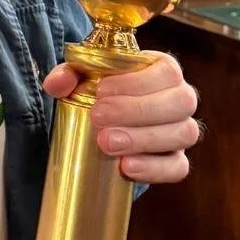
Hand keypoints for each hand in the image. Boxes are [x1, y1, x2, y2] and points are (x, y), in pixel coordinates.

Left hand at [43, 52, 198, 184]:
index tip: (102, 90)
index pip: (167, 71)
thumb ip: (68, 74)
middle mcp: (181, 99)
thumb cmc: (100, 94)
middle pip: (180, 102)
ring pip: (183, 133)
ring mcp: (181, 131)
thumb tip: (56, 84)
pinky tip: (125, 167)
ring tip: (107, 143)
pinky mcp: (175, 161)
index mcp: (164, 71)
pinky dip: (153, 168)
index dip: (138, 81)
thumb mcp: (83, 78)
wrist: (105, 125)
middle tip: (98, 117)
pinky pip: (178, 167)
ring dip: (144, 139)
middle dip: (137, 110)